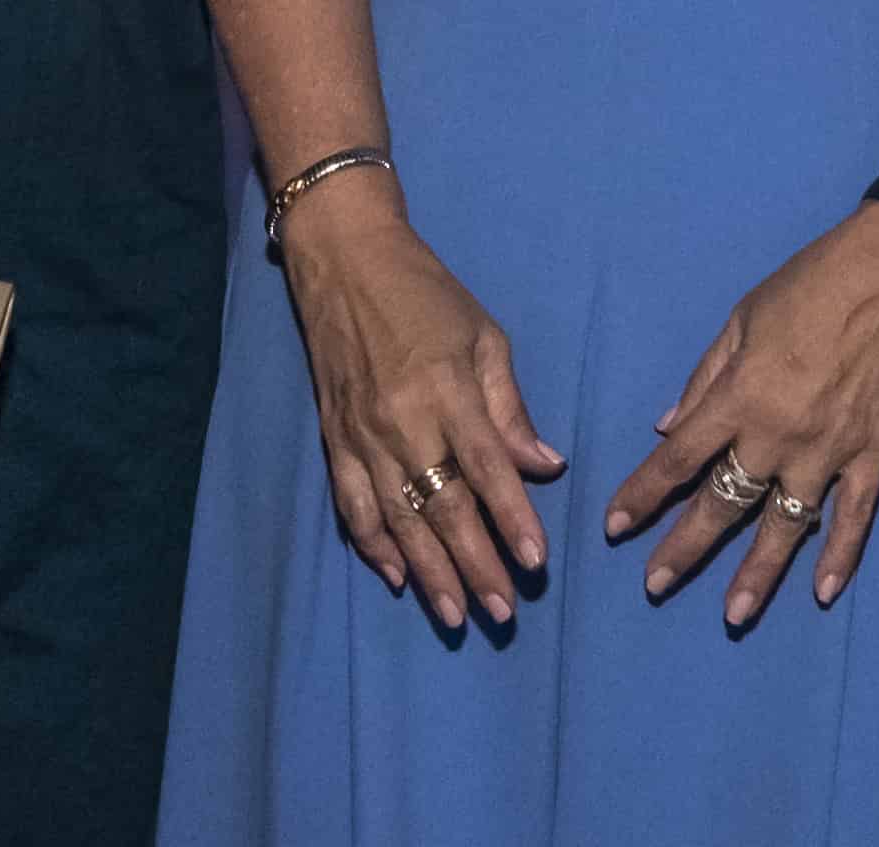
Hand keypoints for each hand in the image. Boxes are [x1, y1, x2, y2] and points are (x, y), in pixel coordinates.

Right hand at [277, 174, 565, 632]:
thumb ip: (510, 407)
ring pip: (399, 520)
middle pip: (444, 506)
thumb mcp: (484, 335)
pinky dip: (373, 546)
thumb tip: (545, 466)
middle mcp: (403, 420)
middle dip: (476, 564)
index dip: (513, 519)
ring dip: (428, 573)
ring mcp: (362, 435)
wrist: (344, 262)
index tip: (537, 563)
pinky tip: (396, 578)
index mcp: (447, 389)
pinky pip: (353, 506)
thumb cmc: (426, 294)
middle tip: (503, 613)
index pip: (487, 467)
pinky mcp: (333, 441)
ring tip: (457, 616)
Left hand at [605, 204, 878, 626]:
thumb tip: (668, 426)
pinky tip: (822, 593)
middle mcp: (779, 432)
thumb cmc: (812, 283)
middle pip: (723, 502)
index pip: (680, 457)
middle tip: (655, 585)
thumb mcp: (744, 316)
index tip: (614, 526)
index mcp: (740, 394)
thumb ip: (705, 377)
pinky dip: (840, 556)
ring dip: (757, 573)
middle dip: (685, 547)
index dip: (644, 494)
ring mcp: (830, 450)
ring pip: (786, 525)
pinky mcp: (875, 454)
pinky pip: (855, 517)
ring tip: (733, 614)